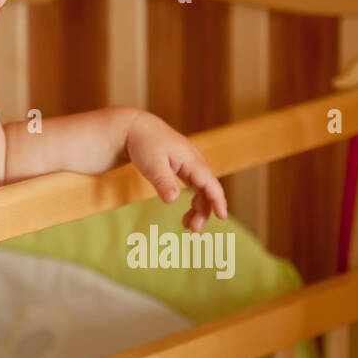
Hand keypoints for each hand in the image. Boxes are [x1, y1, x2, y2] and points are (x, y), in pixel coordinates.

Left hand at [124, 112, 227, 231]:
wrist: (135, 128)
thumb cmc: (143, 144)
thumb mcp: (152, 165)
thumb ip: (163, 182)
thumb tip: (173, 200)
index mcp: (191, 160)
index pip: (210, 183)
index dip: (217, 200)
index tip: (222, 216)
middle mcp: (195, 161)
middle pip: (208, 189)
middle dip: (205, 210)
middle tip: (193, 229)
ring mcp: (190, 164)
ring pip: (202, 189)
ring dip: (199, 208)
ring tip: (187, 225)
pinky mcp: (183, 166)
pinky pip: (195, 186)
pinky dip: (194, 200)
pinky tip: (187, 213)